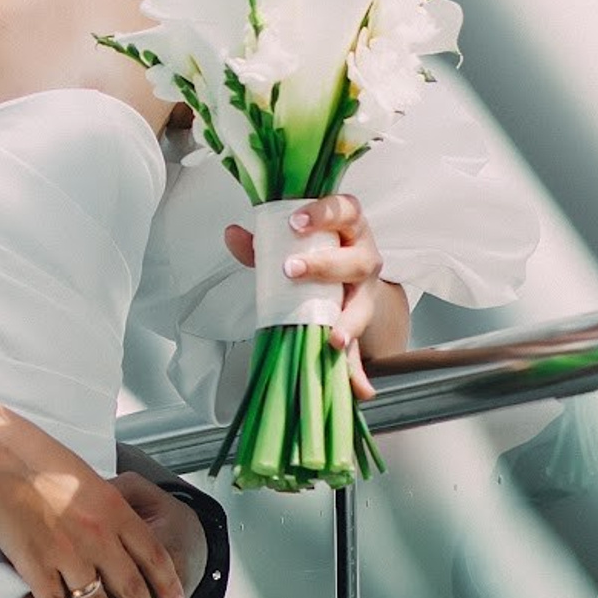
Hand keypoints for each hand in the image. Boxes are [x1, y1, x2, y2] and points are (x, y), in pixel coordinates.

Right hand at [0, 414, 186, 597]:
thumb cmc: (36, 458)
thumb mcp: (88, 476)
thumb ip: (109, 504)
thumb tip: (122, 525)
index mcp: (114, 510)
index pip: (154, 556)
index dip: (168, 585)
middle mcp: (97, 536)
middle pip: (132, 589)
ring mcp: (66, 554)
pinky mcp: (36, 566)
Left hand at [225, 192, 403, 400]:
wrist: (342, 274)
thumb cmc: (314, 249)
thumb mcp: (288, 242)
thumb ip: (260, 241)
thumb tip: (232, 234)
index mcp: (348, 226)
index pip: (344, 209)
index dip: (323, 213)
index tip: (295, 222)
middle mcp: (364, 256)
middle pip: (357, 260)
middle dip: (326, 266)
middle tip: (292, 270)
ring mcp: (366, 291)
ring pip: (363, 305)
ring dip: (348, 323)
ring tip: (333, 338)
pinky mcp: (360, 322)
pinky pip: (362, 347)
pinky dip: (358, 370)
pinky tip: (358, 387)